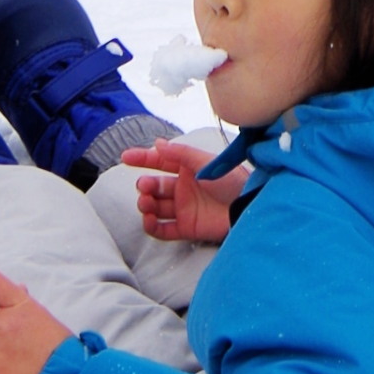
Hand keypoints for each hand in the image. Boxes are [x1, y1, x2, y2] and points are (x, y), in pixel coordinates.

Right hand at [121, 138, 247, 244]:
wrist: (248, 207)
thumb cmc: (232, 181)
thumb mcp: (205, 163)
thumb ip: (181, 153)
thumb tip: (158, 143)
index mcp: (188, 169)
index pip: (160, 162)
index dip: (143, 159)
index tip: (126, 158)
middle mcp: (184, 188)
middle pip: (155, 186)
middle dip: (146, 185)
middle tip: (145, 186)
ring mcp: (185, 209)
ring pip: (156, 207)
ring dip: (146, 204)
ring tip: (146, 202)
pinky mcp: (187, 228)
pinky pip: (163, 229)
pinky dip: (152, 226)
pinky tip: (149, 219)